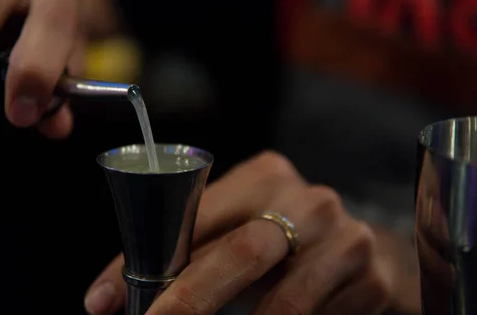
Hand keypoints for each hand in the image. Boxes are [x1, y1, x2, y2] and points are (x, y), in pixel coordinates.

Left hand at [85, 152, 412, 314]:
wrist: (363, 251)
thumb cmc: (284, 242)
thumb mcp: (238, 232)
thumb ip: (187, 252)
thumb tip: (108, 298)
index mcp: (265, 175)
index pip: (196, 212)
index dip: (148, 259)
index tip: (107, 302)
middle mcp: (308, 199)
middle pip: (241, 252)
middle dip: (189, 300)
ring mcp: (345, 236)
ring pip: (284, 300)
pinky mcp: (369, 277)